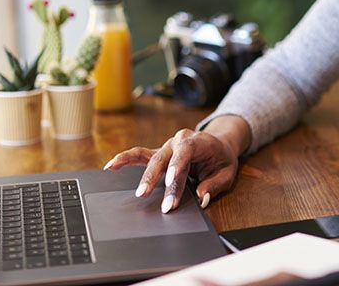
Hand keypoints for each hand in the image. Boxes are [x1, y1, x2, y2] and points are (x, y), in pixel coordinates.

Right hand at [103, 117, 248, 212]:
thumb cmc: (222, 158)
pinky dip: (125, 159)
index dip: (176, 165)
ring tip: (136, 190)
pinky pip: (140, 155)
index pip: (185, 151)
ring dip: (143, 175)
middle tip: (147, 195)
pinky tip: (111, 166)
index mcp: (198, 141)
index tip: (170, 182)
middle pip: (164, 158)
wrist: (218, 144)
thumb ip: (214, 184)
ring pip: (151, 158)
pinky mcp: (159, 154)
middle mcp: (179, 140)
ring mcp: (167, 146)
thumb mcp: (227, 172)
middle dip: (156, 178)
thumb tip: (202, 198)